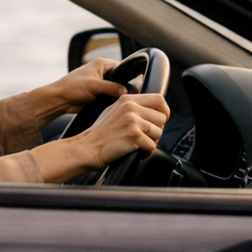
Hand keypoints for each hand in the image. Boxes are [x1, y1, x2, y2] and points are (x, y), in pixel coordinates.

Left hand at [27, 58, 126, 126]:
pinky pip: (111, 97)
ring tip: (126, 102)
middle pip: (121, 79)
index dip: (130, 76)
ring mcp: (101, 83)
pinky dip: (114, 101)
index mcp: (102, 64)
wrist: (60, 100)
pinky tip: (118, 106)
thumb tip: (126, 91)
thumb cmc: (72, 87)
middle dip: (125, 87)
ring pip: (116, 89)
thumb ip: (111, 87)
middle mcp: (102, 72)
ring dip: (119, 95)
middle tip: (132, 96)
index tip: (137, 86)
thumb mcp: (94, 86)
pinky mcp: (98, 94)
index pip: (123, 67)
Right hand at [29, 91, 169, 182]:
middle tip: (144, 138)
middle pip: (162, 118)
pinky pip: (152, 146)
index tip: (160, 121)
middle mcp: (131, 107)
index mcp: (127, 99)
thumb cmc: (99, 134)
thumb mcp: (114, 111)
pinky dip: (146, 153)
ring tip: (138, 146)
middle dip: (156, 131)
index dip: (164, 111)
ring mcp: (132, 120)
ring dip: (151, 143)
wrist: (87, 148)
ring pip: (159, 132)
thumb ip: (131, 107)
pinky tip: (136, 153)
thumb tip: (151, 109)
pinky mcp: (134, 135)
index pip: (159, 98)